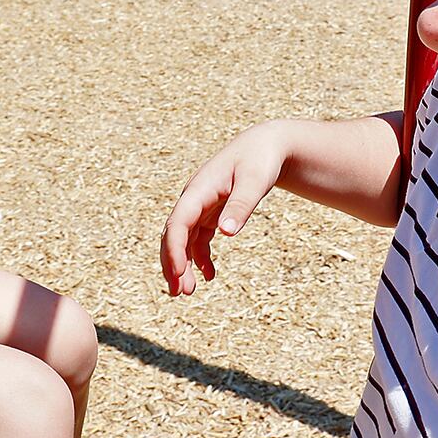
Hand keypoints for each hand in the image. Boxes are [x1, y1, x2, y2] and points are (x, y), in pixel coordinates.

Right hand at [161, 123, 287, 296]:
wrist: (265, 145)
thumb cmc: (260, 160)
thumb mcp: (254, 182)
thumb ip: (240, 206)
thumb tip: (226, 233)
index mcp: (198, 190)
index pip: (177, 224)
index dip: (174, 250)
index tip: (178, 274)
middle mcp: (193, 199)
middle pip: (174, 235)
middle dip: (172, 263)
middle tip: (178, 293)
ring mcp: (200, 206)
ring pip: (183, 240)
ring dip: (183, 264)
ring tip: (188, 291)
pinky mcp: (210, 211)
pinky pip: (198, 238)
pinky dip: (200, 257)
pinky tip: (209, 275)